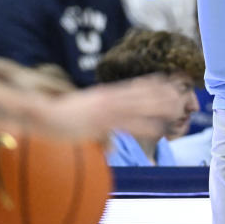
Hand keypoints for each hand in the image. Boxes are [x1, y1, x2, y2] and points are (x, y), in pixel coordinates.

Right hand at [32, 74, 187, 141]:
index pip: (135, 86)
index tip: (171, 81)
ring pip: (140, 105)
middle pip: (143, 92)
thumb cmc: (57, 117)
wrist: (40, 114)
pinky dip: (146, 124)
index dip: (154, 83)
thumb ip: (98, 126)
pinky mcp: (100, 121)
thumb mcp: (82, 117)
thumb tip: (109, 142)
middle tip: (183, 90)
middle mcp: (109, 97)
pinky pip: (128, 123)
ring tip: (179, 107)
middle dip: (164, 92)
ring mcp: (106, 108)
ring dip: (160, 106)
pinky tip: (159, 128)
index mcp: (105, 94)